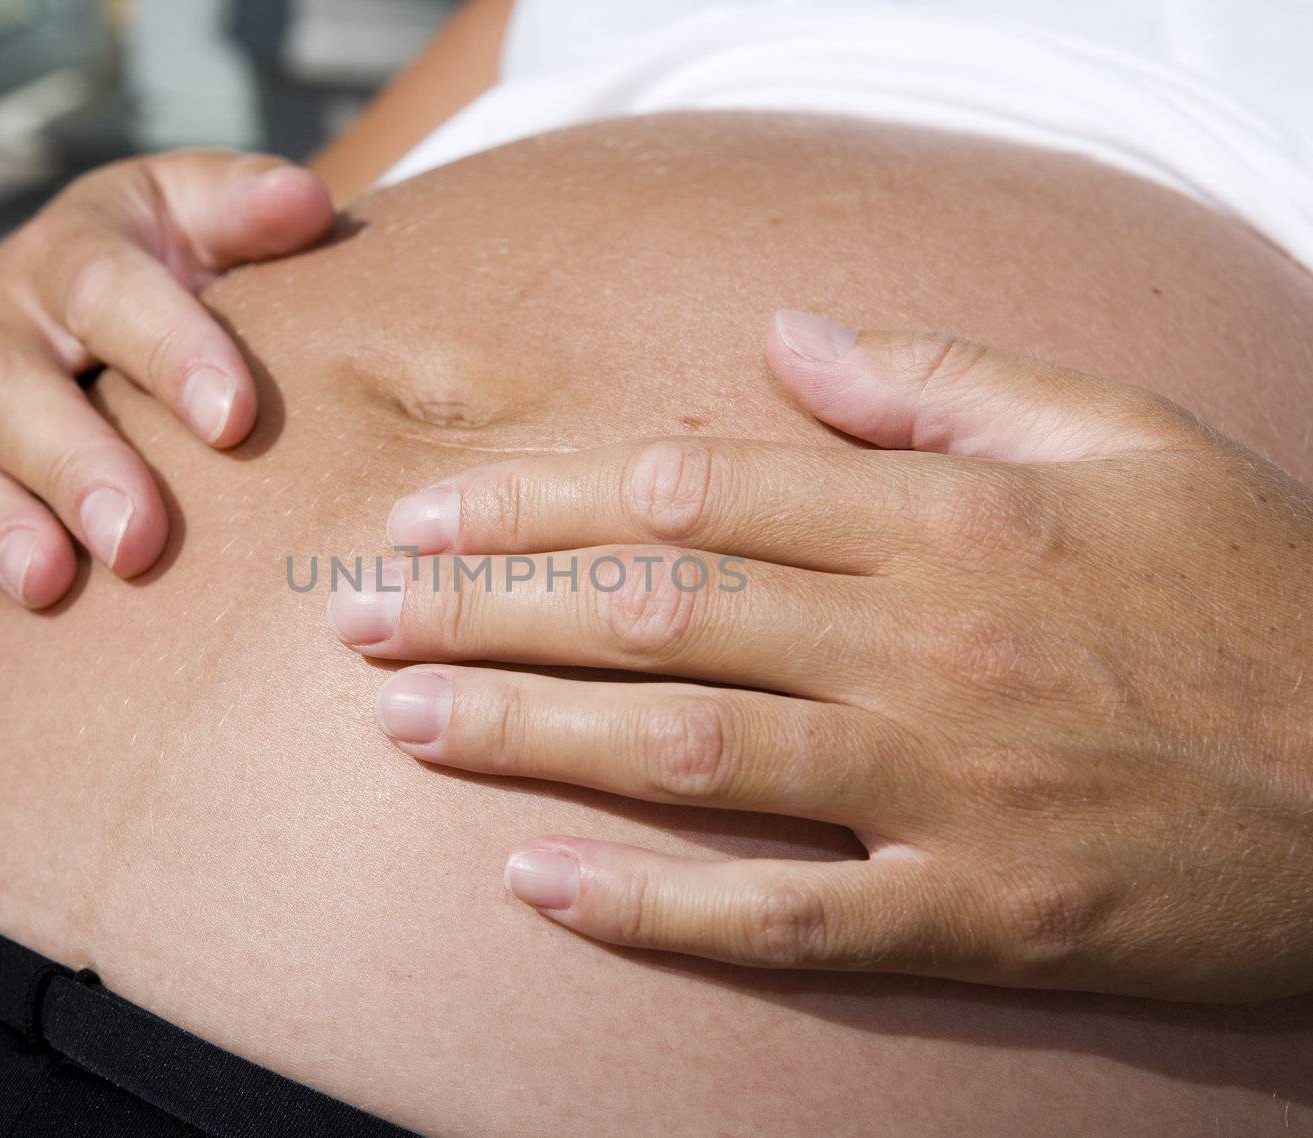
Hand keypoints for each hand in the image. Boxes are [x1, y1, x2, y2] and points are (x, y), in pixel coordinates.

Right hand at [0, 151, 332, 629]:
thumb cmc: (178, 271)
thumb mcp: (205, 217)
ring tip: (48, 584)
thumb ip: (246, 207)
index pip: (106, 288)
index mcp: (69, 253)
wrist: (103, 311)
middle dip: (74, 465)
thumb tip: (305, 204)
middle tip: (139, 539)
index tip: (236, 418)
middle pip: (11, 390)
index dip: (168, 349)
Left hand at [330, 309, 1312, 1001]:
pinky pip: (779, 921)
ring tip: (402, 724)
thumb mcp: (1122, 435)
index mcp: (948, 518)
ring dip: (527, 736)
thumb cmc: (1258, 590)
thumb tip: (788, 332)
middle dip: (485, 611)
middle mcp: (923, 643)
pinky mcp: (974, 919)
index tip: (430, 513)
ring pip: (689, 751)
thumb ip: (943, 377)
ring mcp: (942, 790)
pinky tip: (531, 886)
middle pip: (655, 611)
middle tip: (358, 621)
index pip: (691, 489)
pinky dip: (648, 909)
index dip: (538, 501)